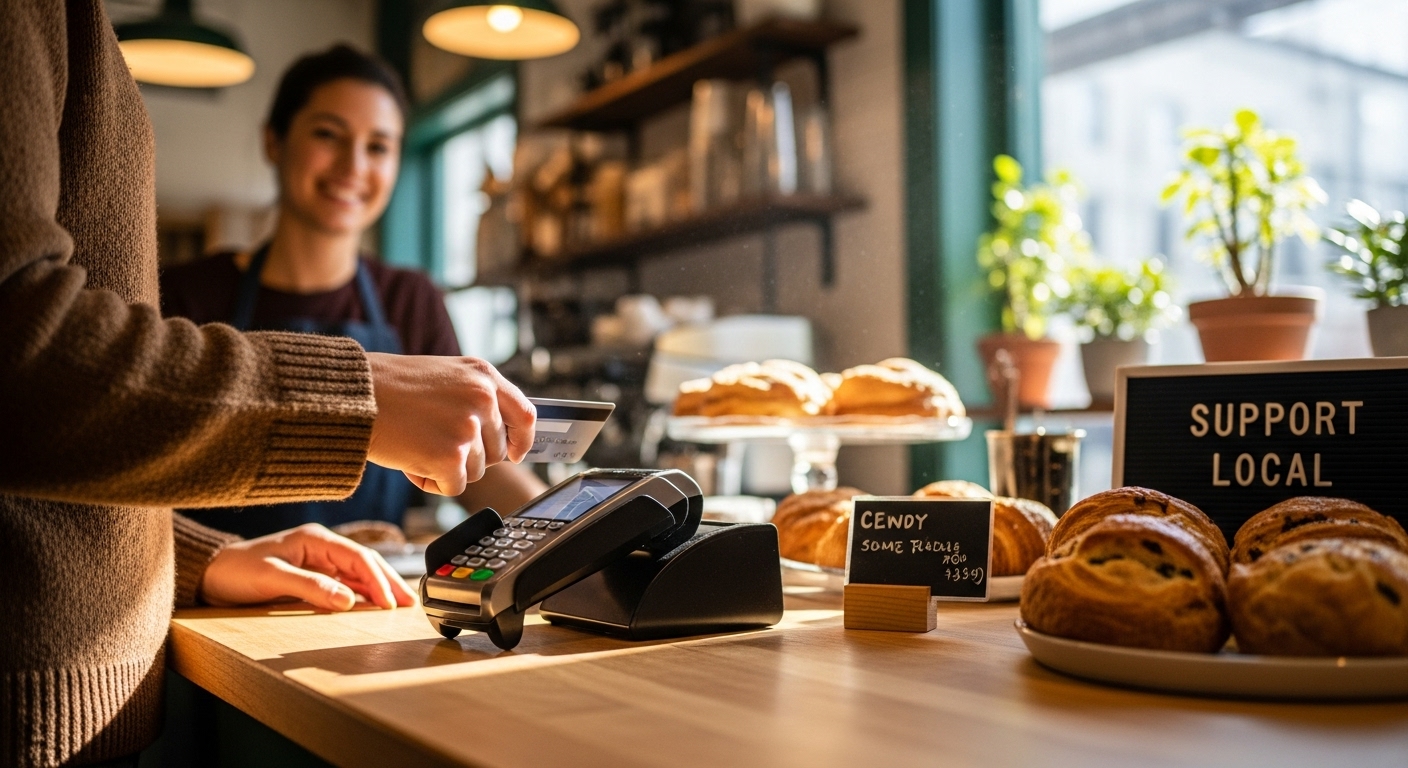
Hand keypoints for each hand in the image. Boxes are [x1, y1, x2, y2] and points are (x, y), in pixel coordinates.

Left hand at [201, 524, 415, 610]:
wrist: (208, 574)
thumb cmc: (235, 571)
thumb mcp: (271, 578)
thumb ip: (311, 587)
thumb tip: (349, 601)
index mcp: (316, 539)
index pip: (358, 557)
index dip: (378, 580)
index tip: (390, 603)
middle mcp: (321, 547)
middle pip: (366, 562)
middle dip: (389, 582)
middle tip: (409, 604)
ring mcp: (318, 560)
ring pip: (359, 573)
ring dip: (379, 588)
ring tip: (399, 605)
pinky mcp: (312, 574)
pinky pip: (345, 583)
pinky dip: (363, 593)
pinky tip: (373, 604)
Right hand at [365, 354, 535, 495]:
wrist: (352, 395)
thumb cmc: (389, 388)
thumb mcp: (444, 376)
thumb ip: (474, 398)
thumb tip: (498, 436)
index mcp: (483, 375)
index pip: (525, 415)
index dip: (521, 441)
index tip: (515, 453)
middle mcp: (482, 398)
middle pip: (496, 451)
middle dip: (469, 457)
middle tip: (433, 442)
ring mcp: (468, 427)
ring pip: (475, 471)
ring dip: (447, 469)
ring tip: (416, 445)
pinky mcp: (451, 457)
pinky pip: (454, 486)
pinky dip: (432, 482)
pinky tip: (410, 461)